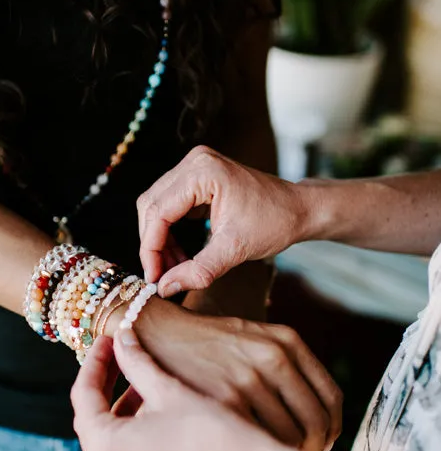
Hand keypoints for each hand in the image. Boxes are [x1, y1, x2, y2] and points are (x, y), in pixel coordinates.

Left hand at [72, 333, 310, 450]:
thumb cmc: (214, 433)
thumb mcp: (170, 391)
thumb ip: (137, 362)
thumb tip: (121, 337)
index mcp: (105, 450)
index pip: (83, 396)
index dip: (95, 361)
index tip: (108, 338)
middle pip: (93, 420)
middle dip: (105, 383)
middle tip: (120, 351)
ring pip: (112, 440)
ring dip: (122, 406)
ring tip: (144, 376)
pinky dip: (136, 431)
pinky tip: (159, 407)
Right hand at [132, 297, 341, 450]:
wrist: (157, 331)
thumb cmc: (206, 343)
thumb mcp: (253, 338)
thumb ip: (286, 365)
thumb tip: (321, 423)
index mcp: (286, 342)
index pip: (331, 398)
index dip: (332, 428)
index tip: (322, 443)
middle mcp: (274, 357)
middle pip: (318, 422)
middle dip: (315, 448)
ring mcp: (250, 379)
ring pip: (293, 437)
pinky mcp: (225, 399)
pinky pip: (261, 439)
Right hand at [137, 145, 313, 296]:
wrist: (299, 209)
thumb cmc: (275, 223)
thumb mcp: (235, 250)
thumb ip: (198, 270)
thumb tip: (164, 288)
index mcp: (202, 172)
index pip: (158, 211)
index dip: (151, 248)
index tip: (153, 278)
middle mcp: (194, 162)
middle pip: (151, 206)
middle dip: (153, 244)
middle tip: (161, 276)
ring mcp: (195, 167)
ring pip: (156, 206)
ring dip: (160, 240)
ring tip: (173, 268)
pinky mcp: (197, 177)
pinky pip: (170, 205)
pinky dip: (169, 231)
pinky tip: (179, 255)